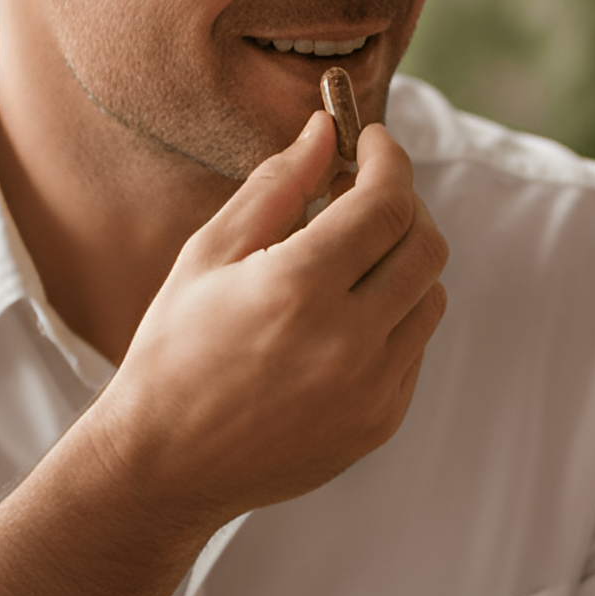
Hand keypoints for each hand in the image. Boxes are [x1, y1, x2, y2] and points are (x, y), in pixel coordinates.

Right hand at [79, 109, 449, 529]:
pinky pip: (415, 348)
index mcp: (297, 289)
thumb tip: (324, 131)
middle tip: (365, 193)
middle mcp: (347, 341)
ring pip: (429, 296)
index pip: (386, 203)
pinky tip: (343, 317)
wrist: (165, 465)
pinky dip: (394, 317)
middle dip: (404, 204)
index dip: (388, 159)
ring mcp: (371, 388)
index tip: (370, 140)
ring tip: (351, 259)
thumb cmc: (175, 351)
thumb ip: (277, 186)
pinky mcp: (381, 422)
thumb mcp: (209, 254)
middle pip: (426, 245)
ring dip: (403, 261)